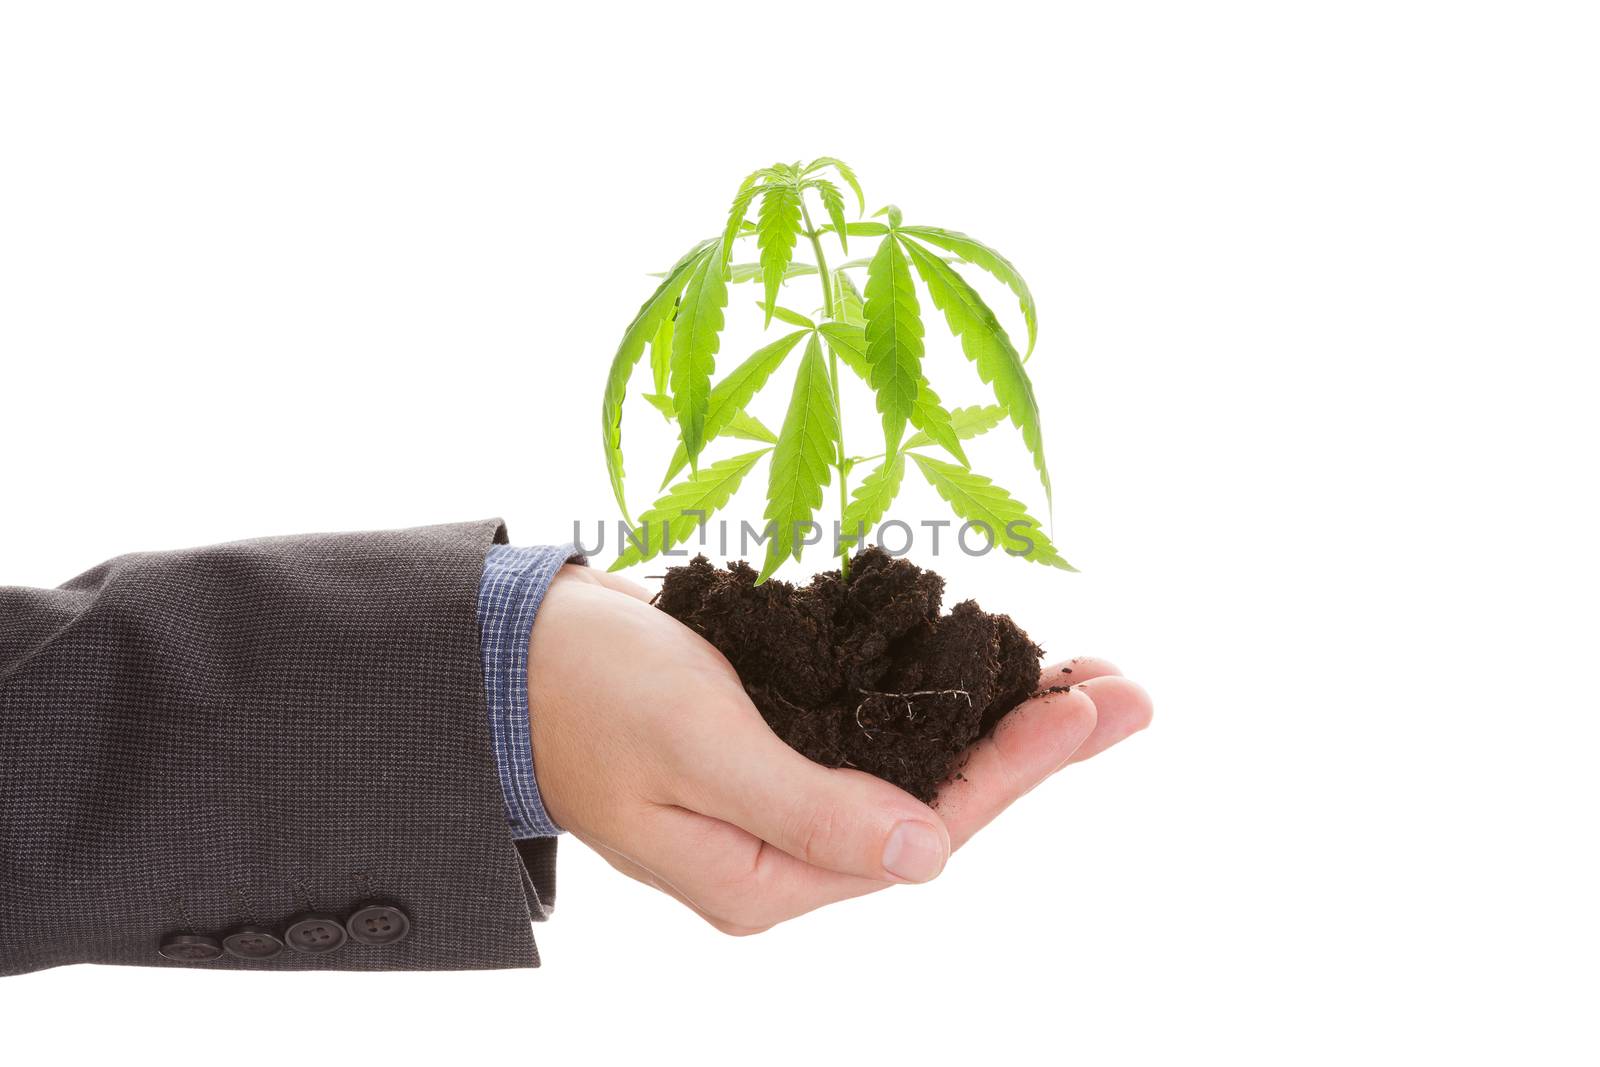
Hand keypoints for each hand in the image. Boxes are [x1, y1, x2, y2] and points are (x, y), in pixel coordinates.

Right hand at [527, 564, 1151, 933]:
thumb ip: (810, 809)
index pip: (917, 831)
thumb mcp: (696, 747)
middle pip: (939, 802)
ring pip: (918, 761)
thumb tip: (928, 859)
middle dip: (1034, 744)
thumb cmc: (587, 692)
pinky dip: (940, 691)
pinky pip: (880, 726)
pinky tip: (993, 662)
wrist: (509, 648)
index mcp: (765, 876)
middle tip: (1131, 692)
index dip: (1007, 770)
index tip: (1083, 709)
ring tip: (1093, 676)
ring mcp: (784, 795)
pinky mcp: (780, 741)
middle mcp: (786, 848)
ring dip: (1001, 715)